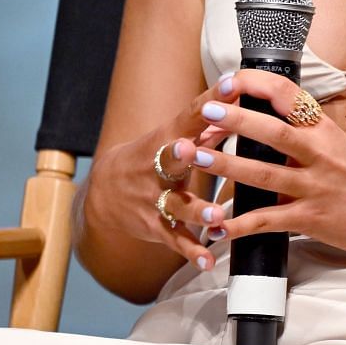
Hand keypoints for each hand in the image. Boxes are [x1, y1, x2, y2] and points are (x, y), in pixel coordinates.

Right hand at [79, 87, 231, 271]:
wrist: (102, 193)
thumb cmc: (151, 156)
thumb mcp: (172, 136)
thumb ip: (209, 123)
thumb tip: (243, 98)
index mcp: (169, 139)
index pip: (191, 115)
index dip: (211, 100)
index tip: (231, 83)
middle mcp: (159, 167)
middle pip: (170, 159)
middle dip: (181, 154)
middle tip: (191, 148)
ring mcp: (155, 199)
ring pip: (176, 205)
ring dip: (197, 210)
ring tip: (216, 216)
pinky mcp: (155, 226)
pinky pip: (175, 240)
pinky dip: (191, 251)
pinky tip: (208, 261)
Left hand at [179, 70, 345, 255]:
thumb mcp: (335, 143)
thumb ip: (299, 133)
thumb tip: (256, 119)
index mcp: (322, 130)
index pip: (289, 96)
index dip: (258, 86)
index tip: (231, 80)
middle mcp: (319, 154)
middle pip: (274, 132)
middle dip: (237, 120)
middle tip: (206, 111)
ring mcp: (315, 186)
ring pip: (266, 174)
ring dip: (228, 166)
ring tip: (197, 156)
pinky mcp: (312, 218)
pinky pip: (268, 220)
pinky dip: (239, 224)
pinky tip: (215, 227)